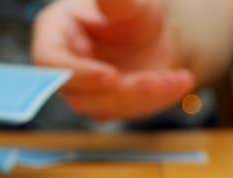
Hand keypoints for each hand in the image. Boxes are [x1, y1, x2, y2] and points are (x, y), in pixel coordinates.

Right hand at [32, 0, 194, 120]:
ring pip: (110, 108)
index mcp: (55, 33)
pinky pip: (133, 111)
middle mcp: (66, 67)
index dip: (78, 74)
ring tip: (181, 77)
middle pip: (82, 95)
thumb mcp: (129, 1)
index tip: (111, 77)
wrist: (156, 32)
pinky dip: (160, 99)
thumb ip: (118, 1)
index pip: (51, 62)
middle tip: (160, 80)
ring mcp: (87, 91)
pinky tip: (182, 81)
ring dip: (147, 98)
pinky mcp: (111, 107)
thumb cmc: (133, 11)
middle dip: (125, 92)